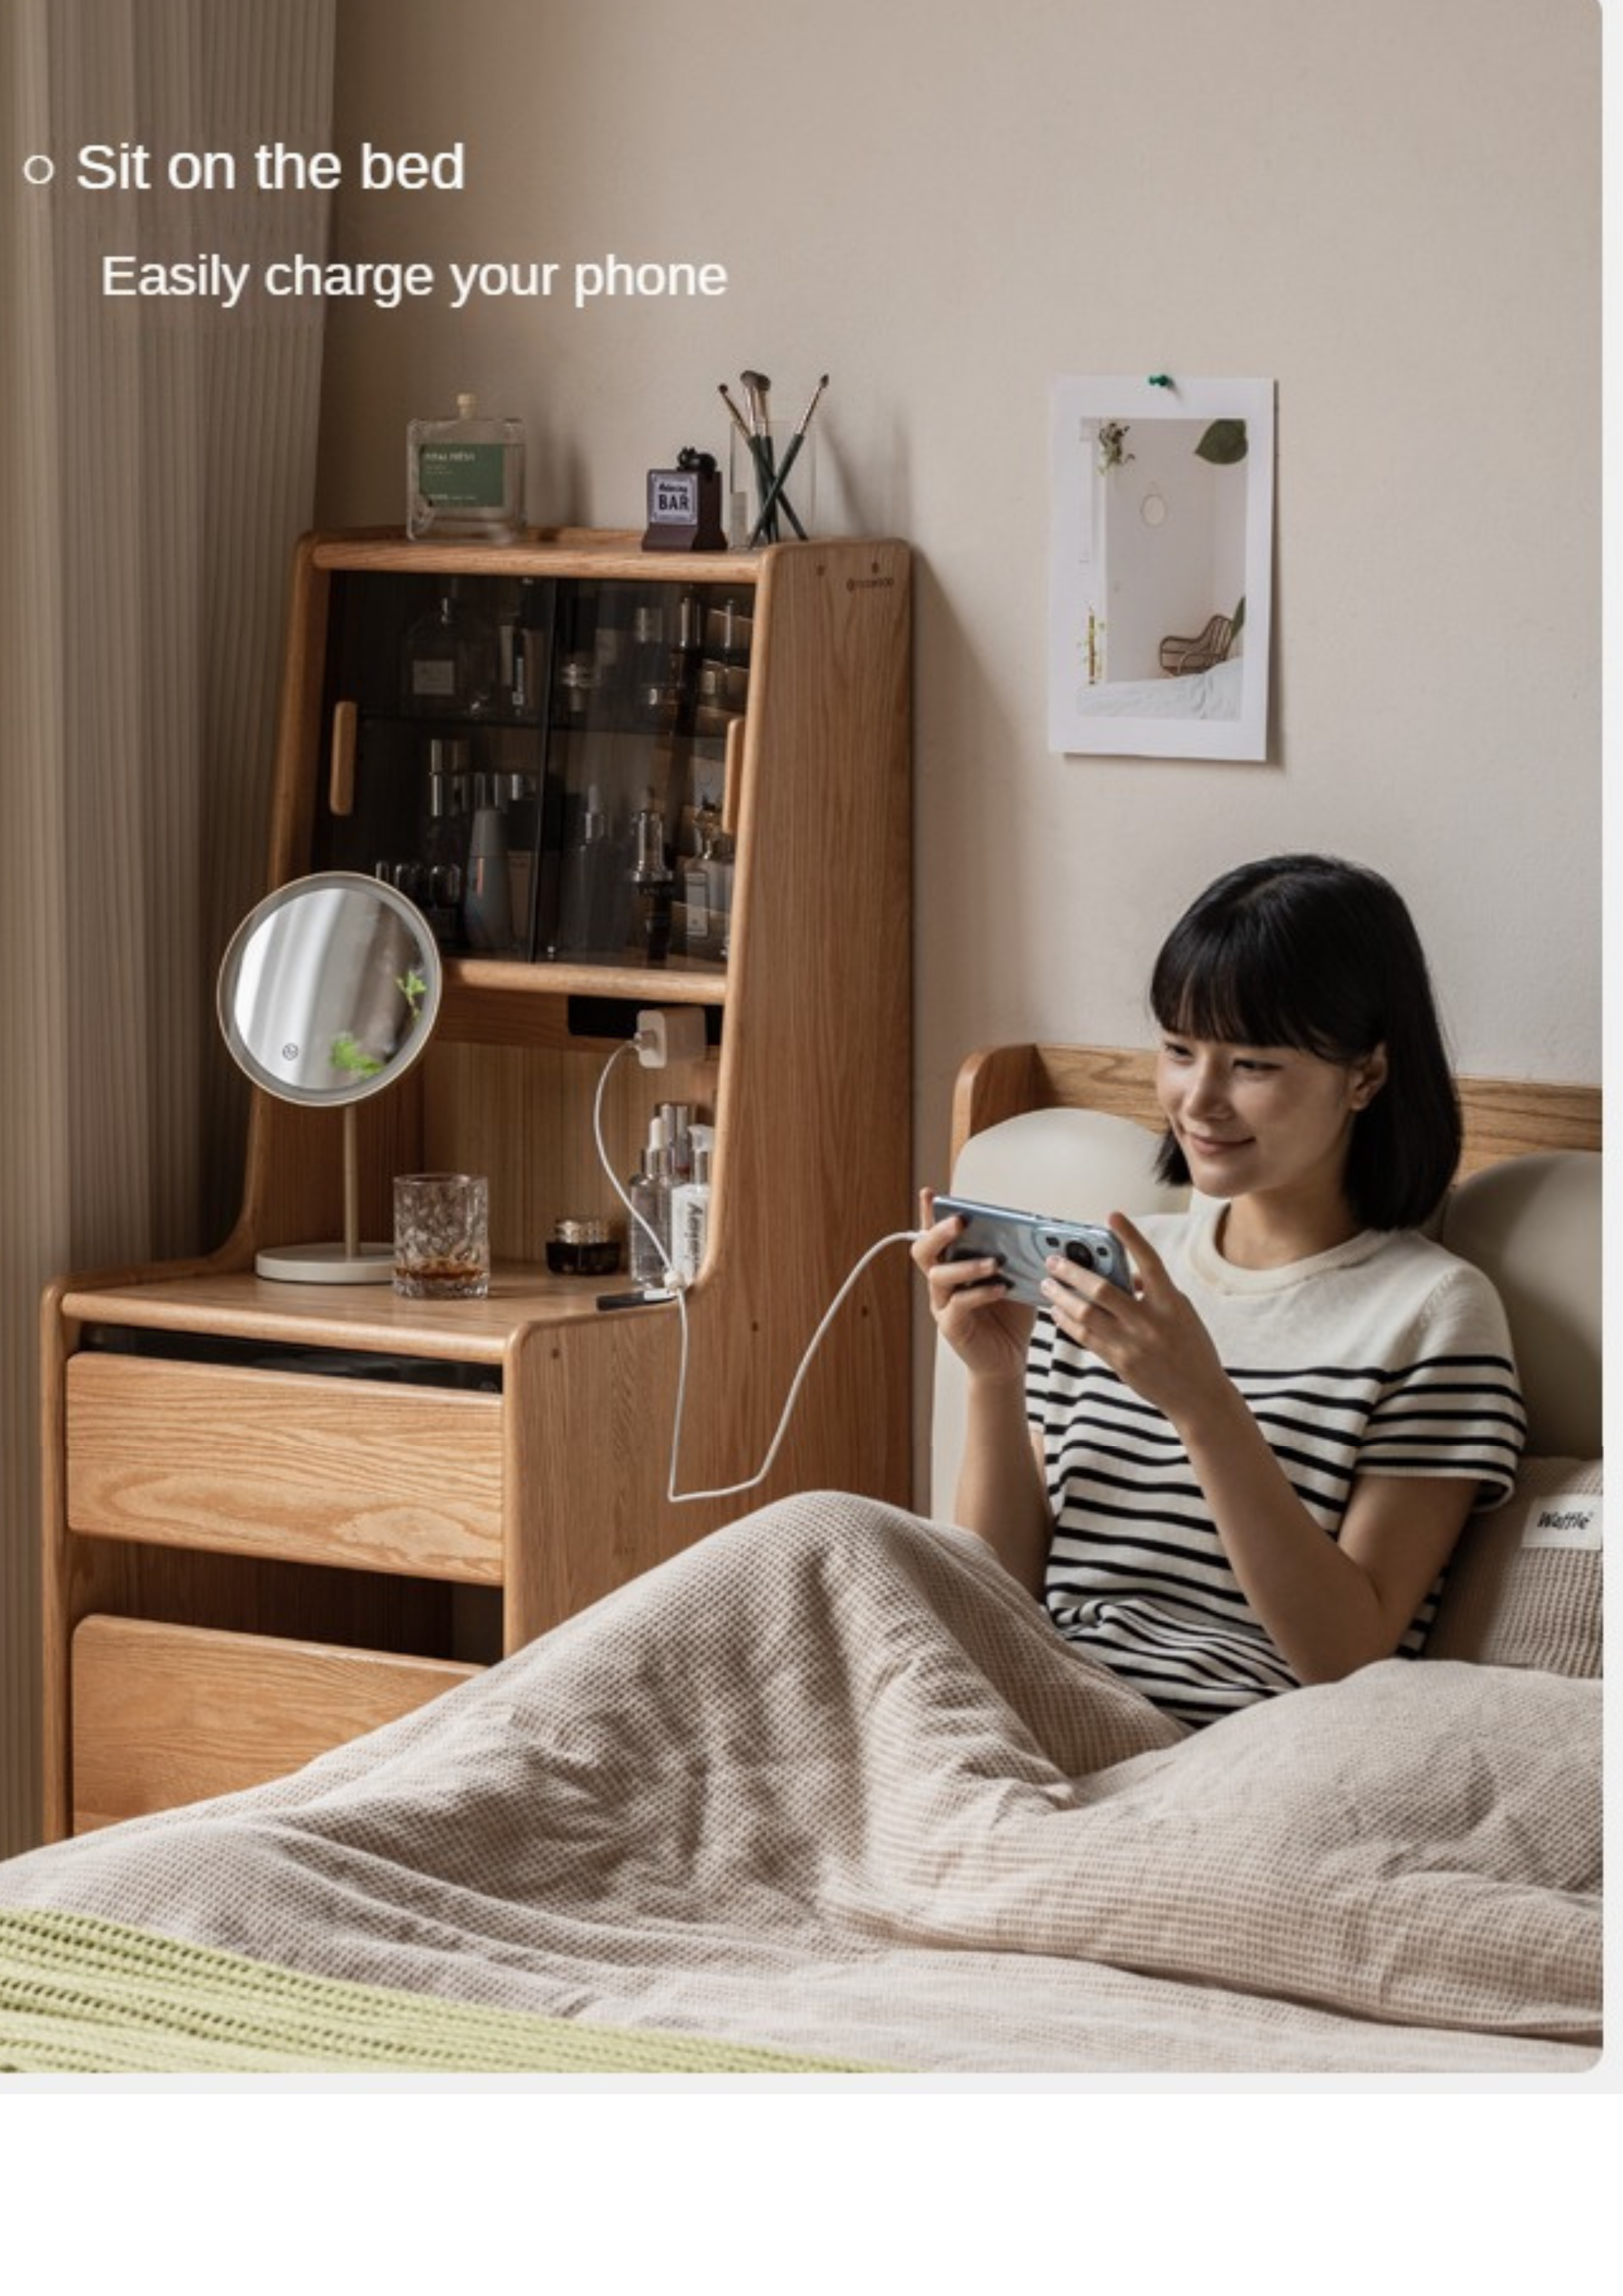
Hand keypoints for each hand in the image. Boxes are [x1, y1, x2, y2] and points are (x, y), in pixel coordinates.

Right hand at [912, 1187, 1034, 1385]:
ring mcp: (942, 1305)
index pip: (935, 1234)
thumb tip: (1032, 1232)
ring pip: (939, 1276)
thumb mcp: (1015, 1278)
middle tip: (960, 1221)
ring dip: (967, 1265)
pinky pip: (958, 1304)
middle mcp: (941, 1283)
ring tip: (995, 1262)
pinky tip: (1000, 1289)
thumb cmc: (1009, 1317)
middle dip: (939, 1232)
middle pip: (923, 1250)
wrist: (1008, 1359)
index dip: (929, 1214)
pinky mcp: (952, 1326)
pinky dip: (980, 1293)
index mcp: (952, 1265)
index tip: (931, 1193)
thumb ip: (1016, 1256)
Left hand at [1039, 1212, 1227, 1429]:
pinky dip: (1068, 1322)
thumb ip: (1154, 1291)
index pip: (1149, 1262)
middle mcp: (1150, 1321)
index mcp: (1171, 1303)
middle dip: (1074, 1272)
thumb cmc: (1192, 1348)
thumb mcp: (1181, 1312)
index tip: (1112, 1216)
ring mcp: (1132, 1344)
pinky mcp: (1119, 1363)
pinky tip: (1057, 1312)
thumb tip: (1125, 1275)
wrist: (1198, 1396)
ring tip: (1047, 1285)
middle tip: (1053, 1260)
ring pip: (1086, 1314)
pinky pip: (1085, 1337)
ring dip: (1062, 1297)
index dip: (1131, 1237)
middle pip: (1103, 1289)